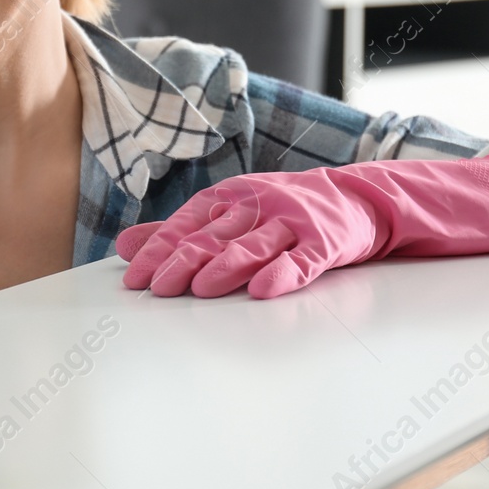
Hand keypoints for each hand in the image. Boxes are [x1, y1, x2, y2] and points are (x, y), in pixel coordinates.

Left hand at [115, 157, 488, 299]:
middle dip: (180, 262)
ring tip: (198, 290)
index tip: (132, 275)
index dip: (159, 248)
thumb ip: (178, 231)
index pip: (187, 222)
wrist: (363, 199)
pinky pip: (303, 260)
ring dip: (223, 267)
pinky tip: (264, 291)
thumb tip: (124, 245)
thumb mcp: (232, 214)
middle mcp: (259, 203)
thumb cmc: (287, 211)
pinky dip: (283, 274)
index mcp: (232, 196)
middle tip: (154, 289)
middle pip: (213, 235)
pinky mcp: (327, 241)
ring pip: (253, 245)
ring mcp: (294, 221)